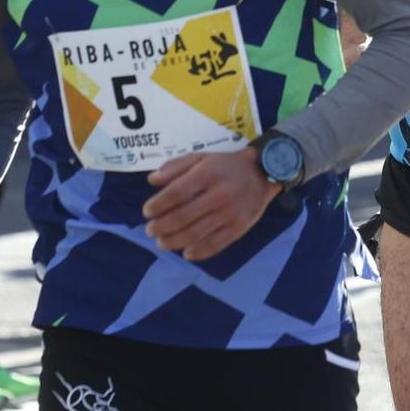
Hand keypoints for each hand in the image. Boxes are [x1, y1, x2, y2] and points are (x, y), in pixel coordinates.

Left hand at [142, 148, 279, 261]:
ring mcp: (230, 213)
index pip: (176, 193)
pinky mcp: (239, 228)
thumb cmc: (226, 166)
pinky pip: (215, 245)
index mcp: (207, 174)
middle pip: (183, 216)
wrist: (262, 173)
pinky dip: (198, 252)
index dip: (158, 205)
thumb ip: (175, 166)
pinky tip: (186, 253)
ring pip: (196, 233)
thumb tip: (152, 180)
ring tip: (162, 242)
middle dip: (161, 226)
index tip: (147, 212)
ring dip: (173, 241)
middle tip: (150, 230)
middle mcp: (219, 194)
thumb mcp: (201, 157)